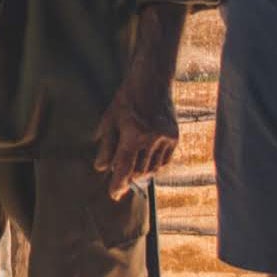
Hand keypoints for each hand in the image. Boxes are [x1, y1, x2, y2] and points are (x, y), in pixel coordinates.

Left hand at [92, 80, 178, 201]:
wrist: (152, 82)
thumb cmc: (126, 100)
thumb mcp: (110, 120)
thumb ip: (106, 145)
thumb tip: (101, 168)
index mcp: (133, 134)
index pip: (124, 167)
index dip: (118, 184)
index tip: (114, 194)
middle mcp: (152, 138)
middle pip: (139, 171)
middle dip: (128, 176)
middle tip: (119, 177)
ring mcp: (166, 138)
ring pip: (153, 168)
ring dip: (141, 173)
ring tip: (131, 169)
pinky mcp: (175, 137)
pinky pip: (164, 161)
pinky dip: (154, 166)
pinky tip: (145, 161)